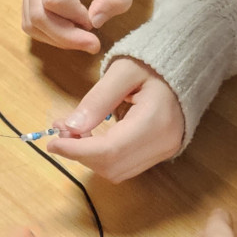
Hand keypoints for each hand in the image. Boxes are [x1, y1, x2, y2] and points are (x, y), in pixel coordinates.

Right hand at [21, 0, 139, 51]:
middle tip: (93, 45)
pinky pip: (30, 19)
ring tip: (82, 39)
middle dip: (65, 37)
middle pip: (38, 15)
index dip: (75, 17)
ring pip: (30, 21)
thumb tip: (95, 22)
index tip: (96, 20)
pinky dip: (49, 33)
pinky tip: (70, 32)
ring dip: (56, 38)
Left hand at [48, 55, 183, 180]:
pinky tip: (89, 138)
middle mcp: (163, 144)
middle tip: (61, 130)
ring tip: (72, 132)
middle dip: (80, 154)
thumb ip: (97, 100)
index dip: (78, 151)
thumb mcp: (122, 72)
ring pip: (117, 172)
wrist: (184, 67)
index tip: (52, 142)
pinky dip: (101, 157)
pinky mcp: (160, 154)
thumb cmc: (152, 64)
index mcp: (156, 121)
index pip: (111, 150)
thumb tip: (71, 128)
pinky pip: (124, 166)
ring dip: (89, 157)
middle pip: (112, 166)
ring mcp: (164, 152)